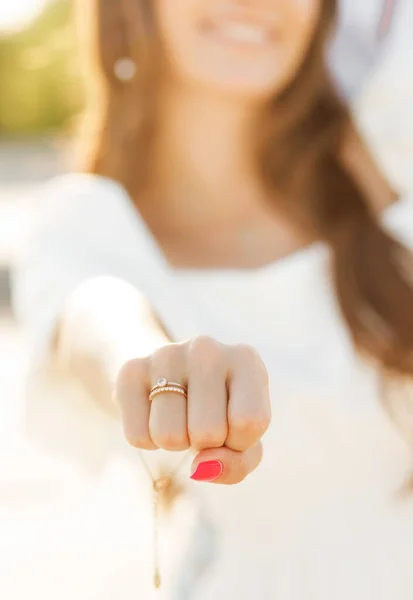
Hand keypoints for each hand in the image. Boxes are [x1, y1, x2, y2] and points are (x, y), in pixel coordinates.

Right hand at [114, 336, 270, 484]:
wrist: (176, 380)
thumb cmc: (222, 415)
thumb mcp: (244, 442)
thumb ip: (237, 464)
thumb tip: (200, 467)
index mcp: (245, 359)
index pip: (249, 421)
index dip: (240, 442)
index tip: (233, 427)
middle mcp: (205, 348)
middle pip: (207, 432)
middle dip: (205, 443)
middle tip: (201, 422)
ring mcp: (165, 355)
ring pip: (169, 436)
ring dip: (176, 443)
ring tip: (180, 417)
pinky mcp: (131, 369)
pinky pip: (137, 436)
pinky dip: (148, 441)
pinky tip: (156, 415)